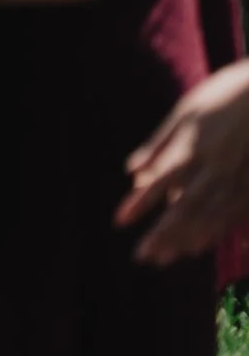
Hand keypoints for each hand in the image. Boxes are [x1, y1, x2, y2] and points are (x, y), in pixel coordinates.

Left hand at [120, 59, 248, 264]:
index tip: (119, 222)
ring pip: (208, 215)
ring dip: (185, 238)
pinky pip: (232, 213)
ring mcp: (236, 177)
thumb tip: (130, 171)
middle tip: (142, 257)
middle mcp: (212, 167)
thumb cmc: (221, 97)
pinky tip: (200, 246)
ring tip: (166, 258)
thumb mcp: (184, 113)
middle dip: (162, 233)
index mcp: (191, 146)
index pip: (158, 181)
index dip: (139, 203)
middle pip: (184, 206)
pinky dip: (215, 232)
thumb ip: (158, 144)